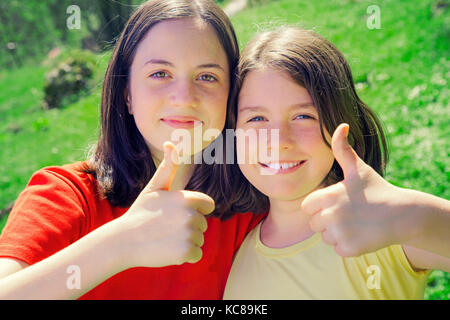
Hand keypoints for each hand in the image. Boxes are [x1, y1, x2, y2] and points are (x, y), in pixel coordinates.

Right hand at [113, 141, 214, 267]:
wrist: (123, 241)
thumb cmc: (140, 212)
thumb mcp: (154, 187)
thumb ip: (168, 167)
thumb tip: (171, 143)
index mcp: (187, 198)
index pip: (208, 205)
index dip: (195, 209)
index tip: (177, 213)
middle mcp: (191, 215)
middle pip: (203, 223)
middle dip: (189, 227)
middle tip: (166, 227)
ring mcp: (189, 234)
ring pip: (199, 239)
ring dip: (186, 241)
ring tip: (165, 238)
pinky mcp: (185, 253)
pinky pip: (196, 255)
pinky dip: (185, 256)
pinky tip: (168, 250)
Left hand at [302, 123, 405, 256]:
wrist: (403, 214)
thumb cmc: (377, 189)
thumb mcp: (358, 169)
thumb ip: (342, 149)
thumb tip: (341, 125)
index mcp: (328, 196)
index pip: (307, 206)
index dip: (319, 205)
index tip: (335, 202)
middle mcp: (331, 215)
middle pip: (314, 223)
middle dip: (327, 220)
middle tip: (348, 213)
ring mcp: (340, 233)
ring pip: (325, 237)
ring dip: (336, 233)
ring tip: (355, 223)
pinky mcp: (349, 249)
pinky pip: (337, 249)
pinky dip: (347, 245)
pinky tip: (361, 234)